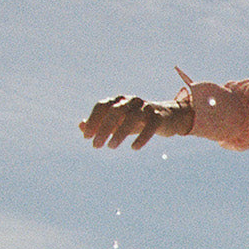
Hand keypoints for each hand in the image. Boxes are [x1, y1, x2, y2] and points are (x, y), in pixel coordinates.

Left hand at [79, 95, 193, 148]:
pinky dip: (142, 137)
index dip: (93, 120)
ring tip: (111, 147)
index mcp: (119, 101)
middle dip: (103, 128)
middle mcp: (131, 101)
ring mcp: (146, 108)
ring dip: (119, 133)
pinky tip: (134, 147)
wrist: (168, 117)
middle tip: (96, 146)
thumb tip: (81, 126)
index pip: (102, 106)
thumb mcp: (118, 122)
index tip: (87, 136)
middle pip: (114, 111)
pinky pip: (150, 126)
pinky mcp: (159, 117)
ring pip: (131, 118)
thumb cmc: (138, 120)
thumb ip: (100, 124)